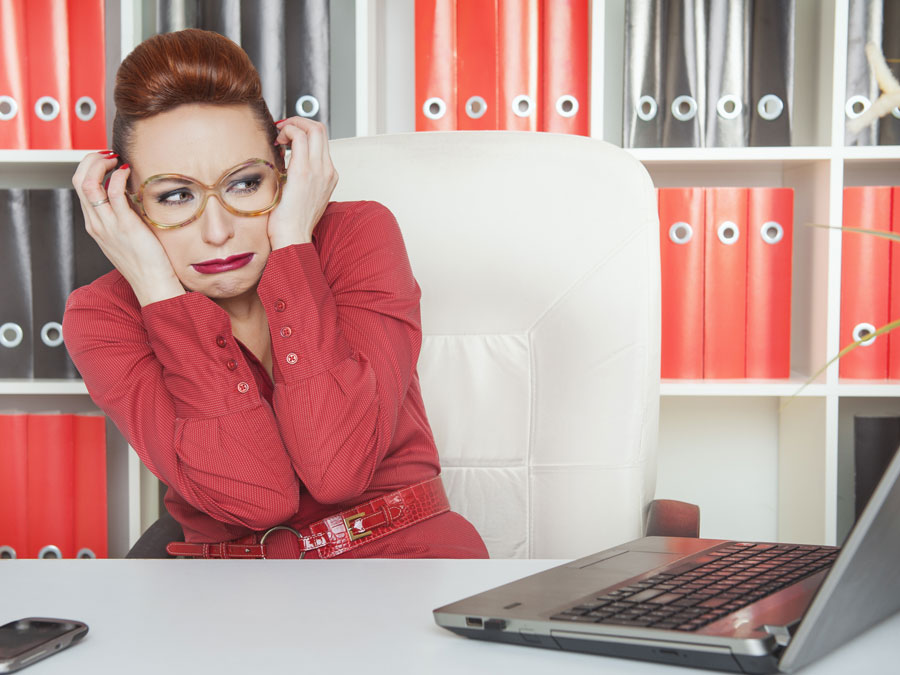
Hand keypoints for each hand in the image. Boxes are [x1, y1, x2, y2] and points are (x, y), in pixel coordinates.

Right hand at [72, 152, 185, 305]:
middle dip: (90, 160)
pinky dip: (117, 176)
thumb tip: (129, 193)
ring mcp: (108, 224)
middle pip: (78, 181)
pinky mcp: (125, 225)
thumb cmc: (144, 260)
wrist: (152, 283)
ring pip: (88, 184)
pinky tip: (127, 171)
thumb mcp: (126, 235)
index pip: (80, 186)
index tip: (106, 159)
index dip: (89, 167)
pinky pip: (112, 193)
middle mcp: (96, 223)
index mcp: (95, 224)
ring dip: (100, 164)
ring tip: (116, 159)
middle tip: (109, 154)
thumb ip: (122, 215)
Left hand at [267, 117, 338, 248]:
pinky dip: (288, 131)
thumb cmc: (291, 222)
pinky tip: (277, 141)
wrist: (292, 238)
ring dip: (292, 124)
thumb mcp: (300, 194)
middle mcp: (328, 171)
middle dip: (298, 121)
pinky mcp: (304, 172)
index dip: (303, 130)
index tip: (286, 136)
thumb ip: (298, 177)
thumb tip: (283, 163)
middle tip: (281, 129)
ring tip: (279, 136)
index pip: (321, 140)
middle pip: (320, 129)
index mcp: (328, 176)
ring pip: (313, 129)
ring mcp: (319, 171)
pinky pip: (300, 138)